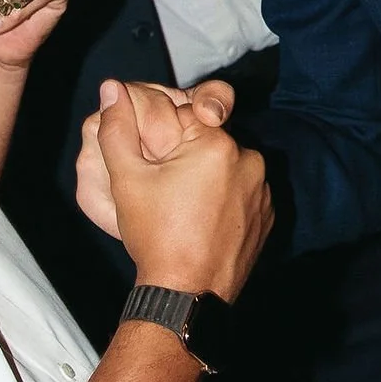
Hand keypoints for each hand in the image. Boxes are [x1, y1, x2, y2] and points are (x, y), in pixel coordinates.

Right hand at [96, 79, 271, 299]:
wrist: (187, 294)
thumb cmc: (156, 236)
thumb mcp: (127, 180)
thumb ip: (116, 128)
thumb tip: (111, 87)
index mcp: (217, 143)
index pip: (186, 117)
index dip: (164, 139)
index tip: (154, 167)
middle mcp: (250, 159)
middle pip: (209, 143)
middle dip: (188, 159)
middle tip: (167, 191)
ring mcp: (264, 190)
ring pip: (228, 168)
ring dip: (209, 179)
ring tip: (185, 209)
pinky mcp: (269, 216)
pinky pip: (244, 194)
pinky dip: (226, 201)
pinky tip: (203, 221)